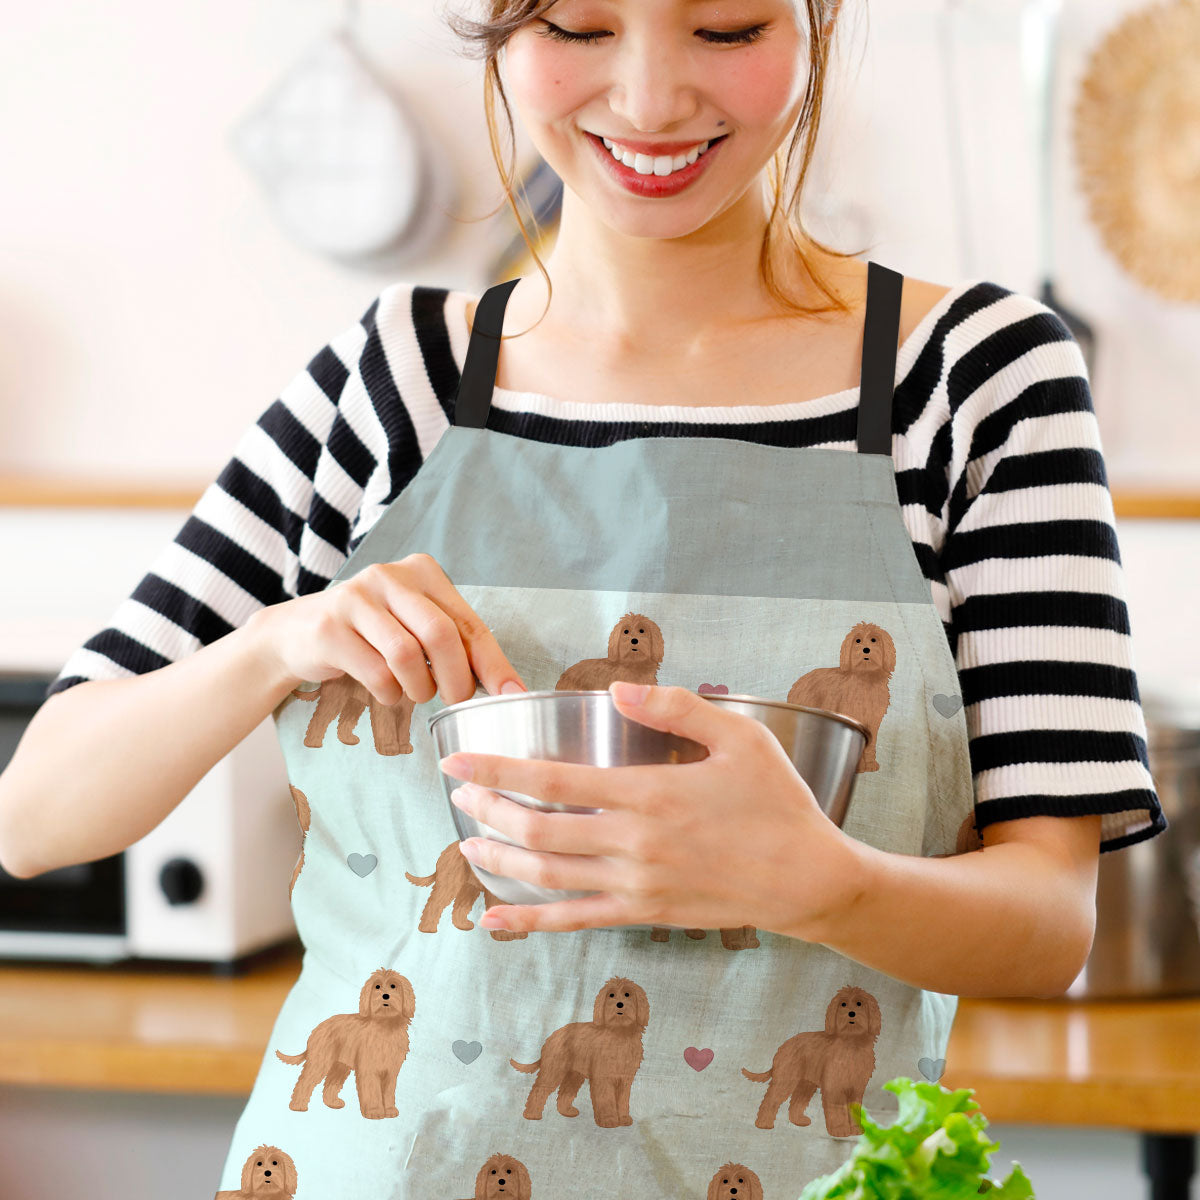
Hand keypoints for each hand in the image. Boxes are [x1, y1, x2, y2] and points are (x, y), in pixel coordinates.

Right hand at [247, 553, 527, 704]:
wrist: (297, 634)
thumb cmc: (371, 635)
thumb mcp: (414, 627)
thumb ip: (455, 644)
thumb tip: (507, 685)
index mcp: (422, 572)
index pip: (468, 622)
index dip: (493, 663)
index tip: (512, 694)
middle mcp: (389, 576)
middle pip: (441, 635)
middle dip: (457, 680)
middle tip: (455, 702)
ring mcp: (356, 598)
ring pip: (407, 656)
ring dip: (419, 689)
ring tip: (415, 695)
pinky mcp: (330, 628)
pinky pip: (376, 673)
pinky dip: (389, 694)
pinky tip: (386, 692)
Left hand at [441, 681, 851, 938]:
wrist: (809, 880)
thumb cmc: (778, 803)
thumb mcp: (740, 737)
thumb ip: (676, 707)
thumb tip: (616, 689)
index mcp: (650, 794)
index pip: (553, 781)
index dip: (497, 770)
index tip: (456, 760)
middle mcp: (634, 844)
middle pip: (538, 830)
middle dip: (488, 811)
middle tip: (457, 794)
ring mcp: (636, 886)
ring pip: (548, 876)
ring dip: (500, 860)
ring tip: (468, 844)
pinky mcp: (644, 914)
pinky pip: (575, 920)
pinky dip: (530, 923)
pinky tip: (495, 922)